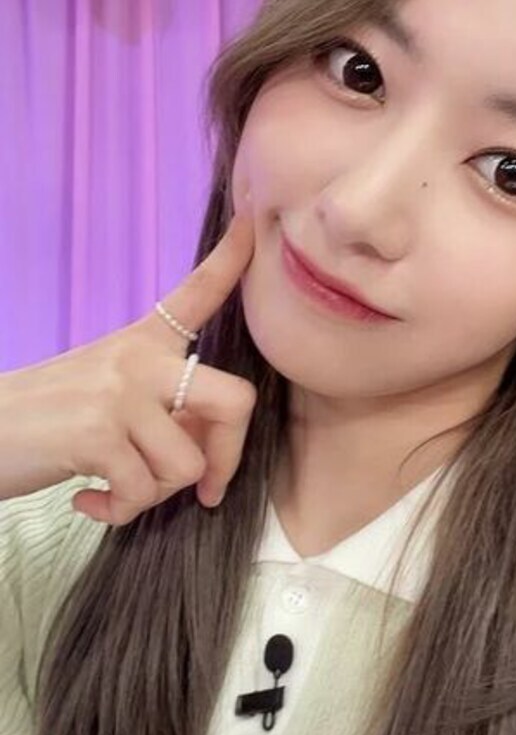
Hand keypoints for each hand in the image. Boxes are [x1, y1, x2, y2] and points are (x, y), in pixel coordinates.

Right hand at [0, 209, 257, 524]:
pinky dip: (119, 512)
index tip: (251, 223)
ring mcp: (119, 393)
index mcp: (143, 341)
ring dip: (154, 495)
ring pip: (186, 465)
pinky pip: (141, 492)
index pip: (196, 292)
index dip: (232, 259)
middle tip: (207, 487)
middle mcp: (138, 359)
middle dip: (229, 457)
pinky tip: (89, 500)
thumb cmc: (44, 421)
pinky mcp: (96, 433)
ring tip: (116, 488)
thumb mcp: (106, 395)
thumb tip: (207, 459)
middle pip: (235, 401)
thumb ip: (160, 413)